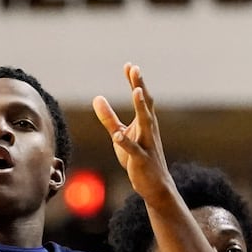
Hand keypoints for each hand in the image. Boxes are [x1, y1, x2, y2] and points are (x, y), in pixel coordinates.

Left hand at [93, 63, 173, 200]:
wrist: (154, 186)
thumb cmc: (137, 158)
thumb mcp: (119, 135)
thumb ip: (108, 118)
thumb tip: (97, 98)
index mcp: (144, 123)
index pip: (141, 98)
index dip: (134, 81)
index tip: (129, 65)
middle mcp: (149, 129)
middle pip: (146, 104)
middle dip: (140, 86)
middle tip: (136, 69)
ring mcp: (147, 144)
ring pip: (145, 123)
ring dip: (141, 106)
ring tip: (137, 91)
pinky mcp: (142, 160)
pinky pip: (134, 149)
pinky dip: (126, 142)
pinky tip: (117, 136)